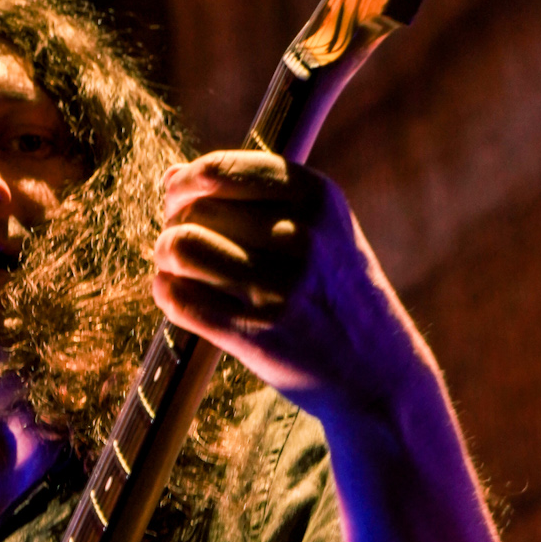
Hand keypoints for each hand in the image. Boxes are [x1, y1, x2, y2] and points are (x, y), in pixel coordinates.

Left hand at [151, 150, 425, 422]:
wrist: (376, 370)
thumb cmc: (334, 289)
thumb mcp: (317, 228)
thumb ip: (250, 196)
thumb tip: (173, 175)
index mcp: (316, 198)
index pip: (218, 171)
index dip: (185, 184)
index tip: (178, 200)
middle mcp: (301, 237)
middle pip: (195, 210)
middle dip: (175, 223)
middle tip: (182, 243)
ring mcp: (279, 288)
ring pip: (180, 248)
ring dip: (165, 257)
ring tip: (176, 268)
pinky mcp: (256, 334)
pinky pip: (179, 298)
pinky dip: (167, 293)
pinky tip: (178, 297)